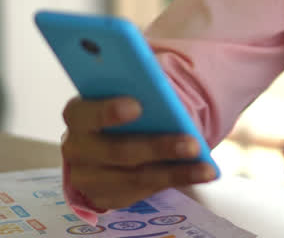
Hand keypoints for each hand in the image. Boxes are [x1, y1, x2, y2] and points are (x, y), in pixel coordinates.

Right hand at [59, 96, 216, 210]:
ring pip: (135, 177)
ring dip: (175, 171)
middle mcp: (76, 149)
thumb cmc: (120, 114)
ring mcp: (88, 178)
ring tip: (206, 166)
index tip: (138, 105)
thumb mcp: (123, 95)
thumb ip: (136, 90)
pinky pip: (143, 191)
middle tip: (193, 143)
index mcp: (77, 115)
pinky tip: (202, 173)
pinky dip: (176, 180)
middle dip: (158, 147)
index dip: (108, 110)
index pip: (85, 113)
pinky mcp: (105, 198)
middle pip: (117, 151)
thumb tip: (162, 86)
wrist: (106, 145)